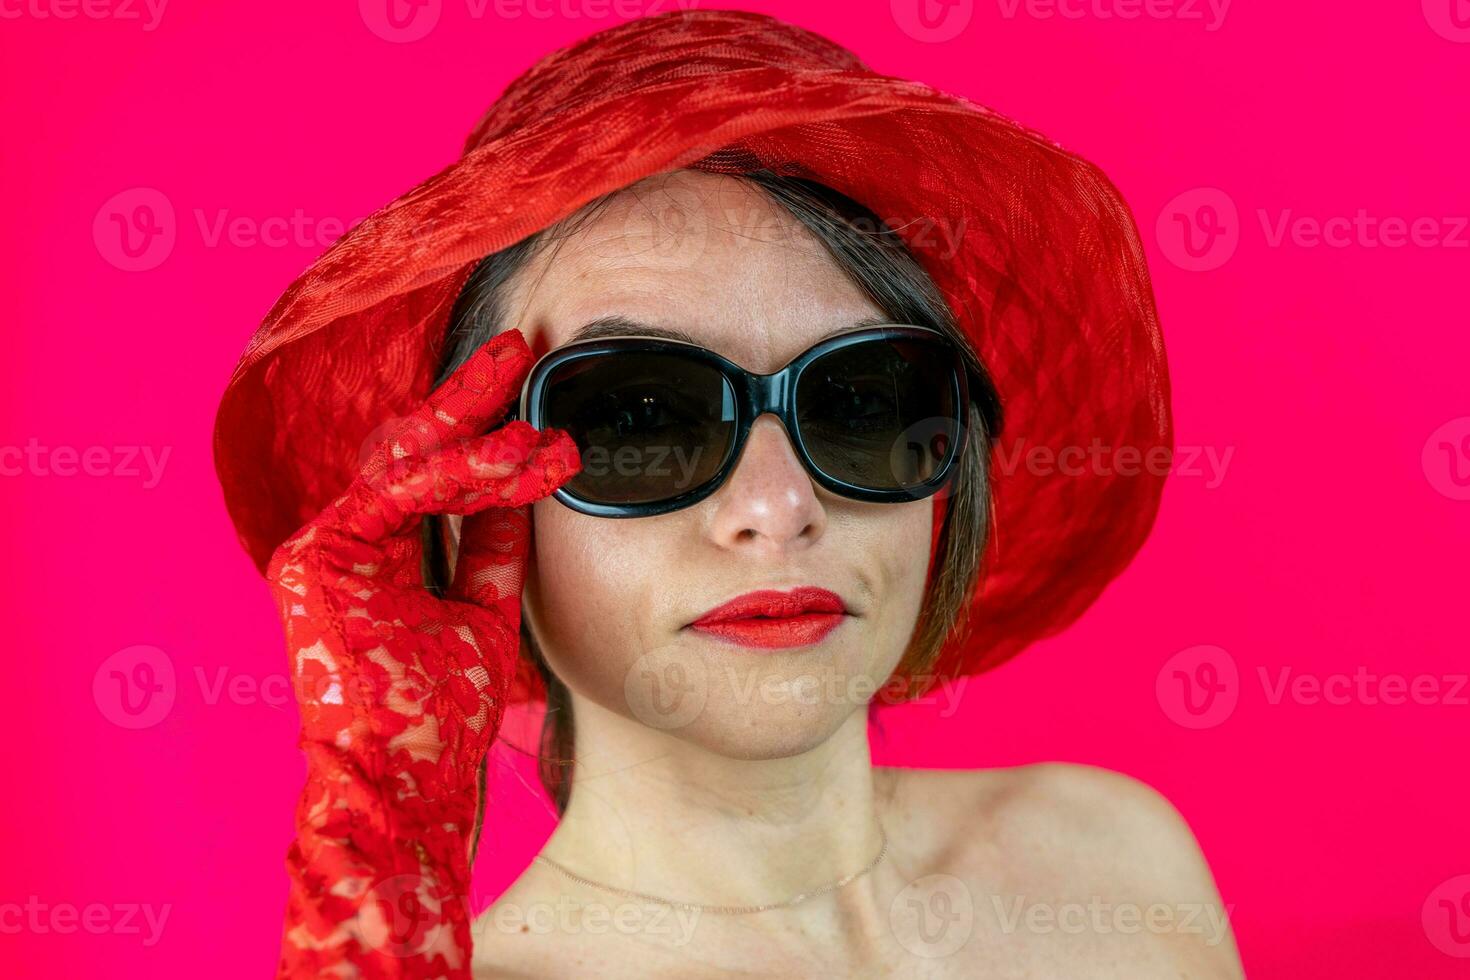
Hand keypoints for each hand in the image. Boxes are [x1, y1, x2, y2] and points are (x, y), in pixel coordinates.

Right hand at [266, 329, 579, 977]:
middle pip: (408, 447)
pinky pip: (398, 493)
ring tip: (543, 423)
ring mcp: (323, 545)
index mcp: (374, 552)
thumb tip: (522, 492)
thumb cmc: (439, 715)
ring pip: (406, 461)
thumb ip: (491, 552)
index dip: (479, 430)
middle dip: (468, 397)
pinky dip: (459, 473)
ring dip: (479, 433)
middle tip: (521, 346)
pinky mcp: (320, 557)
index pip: (427, 470)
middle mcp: (342, 539)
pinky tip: (514, 459)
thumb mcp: (482, 614)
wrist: (404, 784)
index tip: (536, 401)